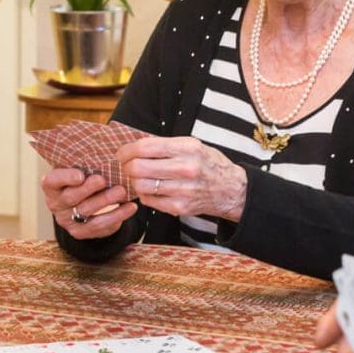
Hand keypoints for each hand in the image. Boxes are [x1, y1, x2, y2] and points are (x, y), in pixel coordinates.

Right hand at [43, 166, 135, 239]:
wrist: (86, 204)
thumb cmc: (84, 179)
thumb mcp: (79, 169)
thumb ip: (84, 163)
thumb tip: (102, 146)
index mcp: (52, 186)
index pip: (52, 181)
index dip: (65, 178)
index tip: (80, 175)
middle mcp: (56, 204)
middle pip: (70, 197)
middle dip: (88, 189)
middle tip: (103, 180)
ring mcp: (67, 220)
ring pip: (87, 212)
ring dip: (106, 201)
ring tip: (121, 191)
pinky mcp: (81, 232)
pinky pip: (100, 225)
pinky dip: (117, 215)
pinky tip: (130, 207)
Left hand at [116, 136, 247, 220]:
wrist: (232, 190)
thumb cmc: (208, 164)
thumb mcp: (192, 146)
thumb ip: (165, 145)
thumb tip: (134, 146)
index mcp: (188, 148)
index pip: (145, 147)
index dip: (127, 150)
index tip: (122, 153)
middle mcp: (185, 168)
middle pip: (138, 168)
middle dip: (127, 167)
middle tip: (127, 166)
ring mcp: (182, 190)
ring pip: (141, 185)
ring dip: (135, 181)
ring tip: (140, 178)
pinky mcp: (179, 207)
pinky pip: (148, 200)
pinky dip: (145, 194)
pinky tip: (151, 189)